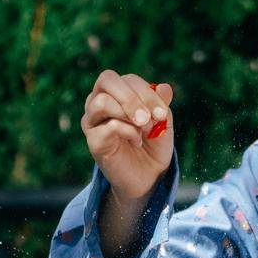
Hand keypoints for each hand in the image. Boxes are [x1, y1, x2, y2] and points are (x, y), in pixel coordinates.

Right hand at [81, 70, 174, 202]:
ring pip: (102, 102)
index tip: (162, 114)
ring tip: (144, 129)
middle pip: (107, 80)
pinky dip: (128, 131)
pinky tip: (137, 141)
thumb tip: (164, 87)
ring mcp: (93, 121)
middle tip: (149, 118)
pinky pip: (108, 127)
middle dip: (132, 97)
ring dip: (128, 113)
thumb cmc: (153, 146)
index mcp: (117, 93)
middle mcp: (99, 102)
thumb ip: (161, 104)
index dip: (147, 92)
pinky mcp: (94, 141)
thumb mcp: (162, 123)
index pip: (127, 80)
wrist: (148, 178)